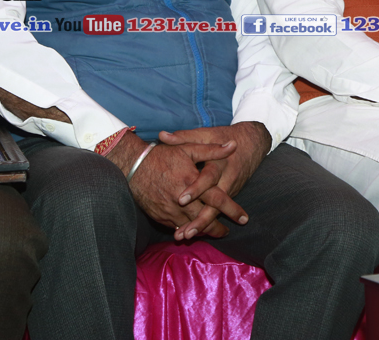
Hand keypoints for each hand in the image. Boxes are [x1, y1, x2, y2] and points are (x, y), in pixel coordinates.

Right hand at [107, 131, 240, 231]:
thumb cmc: (163, 155)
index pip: (217, 200)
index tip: (244, 218)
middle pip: (205, 219)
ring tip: (213, 233)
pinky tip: (192, 229)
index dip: (232, 210)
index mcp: (192, 182)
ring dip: (203, 231)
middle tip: (227, 232)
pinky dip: (186, 229)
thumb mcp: (189, 148)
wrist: (133, 165)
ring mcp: (169, 210)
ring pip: (191, 227)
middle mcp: (181, 200)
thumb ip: (213, 150)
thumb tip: (234, 145)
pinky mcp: (159, 216)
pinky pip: (176, 227)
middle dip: (218, 229)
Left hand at [159, 122, 270, 239]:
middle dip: (201, 220)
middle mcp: (226, 178)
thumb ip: (184, 136)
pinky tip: (194, 232)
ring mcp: (231, 188)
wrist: (253, 142)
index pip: (208, 178)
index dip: (196, 189)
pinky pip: (219, 210)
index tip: (181, 200)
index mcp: (219, 162)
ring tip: (186, 236)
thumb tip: (162, 135)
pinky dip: (208, 221)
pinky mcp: (231, 193)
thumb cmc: (225, 136)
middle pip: (216, 203)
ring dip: (204, 225)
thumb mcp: (206, 134)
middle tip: (186, 233)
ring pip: (218, 210)